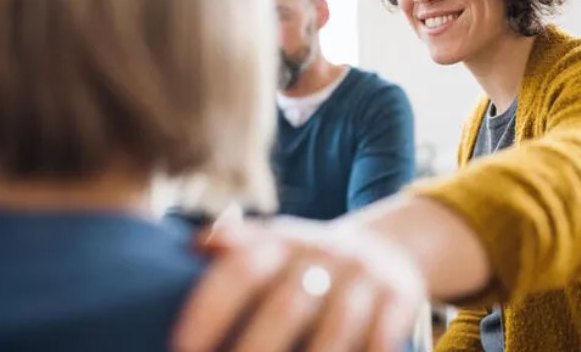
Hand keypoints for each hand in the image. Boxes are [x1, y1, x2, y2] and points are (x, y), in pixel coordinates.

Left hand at [171, 216, 425, 351]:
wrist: (387, 247)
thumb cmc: (308, 260)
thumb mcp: (275, 243)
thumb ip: (236, 245)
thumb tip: (193, 246)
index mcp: (283, 240)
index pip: (240, 269)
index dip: (209, 310)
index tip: (181, 348)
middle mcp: (323, 251)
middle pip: (285, 306)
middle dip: (252, 351)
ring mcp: (364, 274)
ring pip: (335, 331)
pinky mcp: (399, 296)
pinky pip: (380, 341)